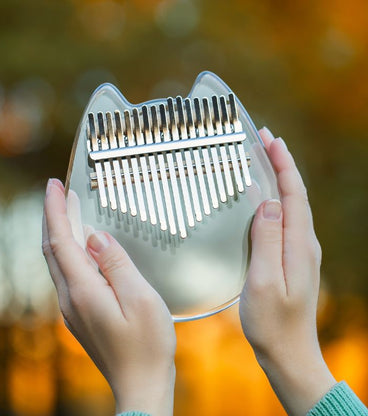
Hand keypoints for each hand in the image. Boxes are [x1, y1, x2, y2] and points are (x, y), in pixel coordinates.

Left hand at [42, 179, 175, 415]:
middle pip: (54, 249)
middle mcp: (71, 298)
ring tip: (69, 210)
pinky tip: (83, 246)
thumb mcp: (139, 298)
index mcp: (83, 290)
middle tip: (59, 192)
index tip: (54, 185)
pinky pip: (69, 274)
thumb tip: (94, 236)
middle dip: (54, 216)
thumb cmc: (146, 345)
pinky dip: (71, 252)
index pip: (60, 240)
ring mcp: (74, 308)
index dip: (55, 210)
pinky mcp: (82, 314)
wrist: (140, 385)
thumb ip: (116, 264)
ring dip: (62, 232)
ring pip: (60, 261)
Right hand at [239, 127, 335, 414]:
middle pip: (295, 194)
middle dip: (282, 163)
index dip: (282, 164)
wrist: (288, 352)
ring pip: (290, 205)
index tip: (269, 139)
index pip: (293, 193)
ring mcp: (298, 251)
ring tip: (263, 160)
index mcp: (298, 244)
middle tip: (264, 139)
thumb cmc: (272, 321)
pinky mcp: (290, 259)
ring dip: (279, 178)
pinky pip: (283, 219)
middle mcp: (303, 243)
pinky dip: (275, 199)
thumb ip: (267, 239)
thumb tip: (268, 199)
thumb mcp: (265, 280)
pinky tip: (263, 198)